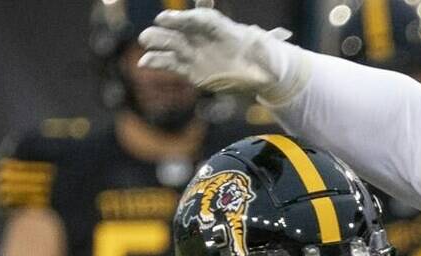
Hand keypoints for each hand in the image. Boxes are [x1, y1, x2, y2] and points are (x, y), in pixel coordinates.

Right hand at [137, 8, 304, 100]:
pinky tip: (144, 63)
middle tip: (157, 27)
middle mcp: (203, 36)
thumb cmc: (263, 58)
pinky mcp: (188, 68)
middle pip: (181, 27)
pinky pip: (169, 63)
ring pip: (171, 43)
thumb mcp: (269, 53)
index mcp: (221, 27)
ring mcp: (193, 51)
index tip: (171, 18)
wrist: (257, 73)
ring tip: (146, 41)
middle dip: (169, 26)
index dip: (186, 18)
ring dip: (157, 41)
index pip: (200, 18)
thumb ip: (267, 45)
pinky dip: (157, 62)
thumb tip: (276, 37)